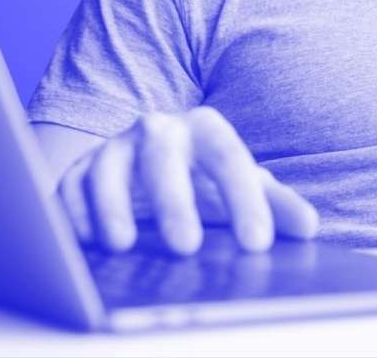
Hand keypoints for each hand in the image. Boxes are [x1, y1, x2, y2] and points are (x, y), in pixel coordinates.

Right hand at [56, 106, 318, 254]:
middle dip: (174, 202)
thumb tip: (308, 226)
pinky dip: (72, 214)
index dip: (244, 200)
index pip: (229, 159)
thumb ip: (277, 204)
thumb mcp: (244, 186)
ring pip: (107, 169)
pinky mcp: (77, 171)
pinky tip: (84, 242)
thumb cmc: (205, 179)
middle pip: (163, 159)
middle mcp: (157, 131)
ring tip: (122, 246)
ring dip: (112, 207)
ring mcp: (114, 148)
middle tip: (188, 248)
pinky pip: (68, 188)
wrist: (153, 160)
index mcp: (205, 129)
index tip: (257, 244)